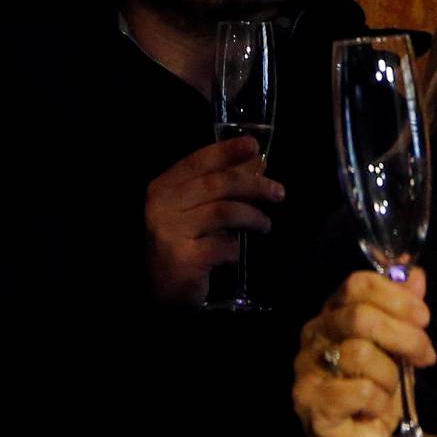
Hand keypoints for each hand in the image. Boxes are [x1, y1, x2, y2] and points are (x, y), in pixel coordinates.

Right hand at [143, 136, 283, 307]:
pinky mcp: (183, 259)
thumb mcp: (197, 208)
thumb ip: (220, 184)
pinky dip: (236, 248)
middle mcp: (163, 205)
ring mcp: (170, 232)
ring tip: (265, 225)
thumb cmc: (181, 242)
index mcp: (164, 187)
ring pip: (223, 212)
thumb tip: (256, 162)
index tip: (253, 146)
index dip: (227, 151)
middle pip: (217, 184)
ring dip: (252, 217)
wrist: (158, 289)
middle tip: (278, 192)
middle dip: (253, 185)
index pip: (198, 161)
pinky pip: (222, 246)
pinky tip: (237, 253)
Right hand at [293, 266, 434, 436]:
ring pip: (361, 353)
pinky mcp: (311, 402)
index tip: (423, 317)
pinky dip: (379, 401)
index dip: (394, 296)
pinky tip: (374, 410)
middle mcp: (314, 336)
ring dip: (391, 375)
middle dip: (403, 334)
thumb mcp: (396, 349)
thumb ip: (403, 312)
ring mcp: (307, 369)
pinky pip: (360, 390)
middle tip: (426, 354)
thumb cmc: (373, 392)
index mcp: (333, 315)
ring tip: (392, 390)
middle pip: (360, 317)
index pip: (356, 285)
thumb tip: (416, 275)